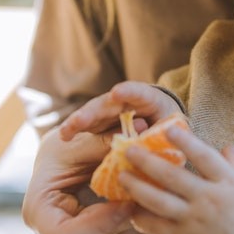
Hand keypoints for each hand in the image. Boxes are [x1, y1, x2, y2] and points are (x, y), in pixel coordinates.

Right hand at [22, 125, 138, 233]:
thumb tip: (138, 131)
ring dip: (132, 225)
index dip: (100, 224)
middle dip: (121, 225)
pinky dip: (133, 223)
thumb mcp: (79, 142)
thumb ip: (103, 143)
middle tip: (148, 202)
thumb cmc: (64, 147)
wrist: (59, 159)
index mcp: (38, 212)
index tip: (128, 204)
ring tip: (152, 200)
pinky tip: (148, 204)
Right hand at [59, 81, 181, 140]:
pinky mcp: (102, 122)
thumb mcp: (167, 137)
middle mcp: (128, 102)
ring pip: (94, 112)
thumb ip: (154, 139)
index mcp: (151, 101)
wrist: (165, 136)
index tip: (116, 93)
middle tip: (81, 120)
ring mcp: (112, 110)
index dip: (129, 92)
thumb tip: (139, 142)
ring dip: (80, 121)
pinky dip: (76, 129)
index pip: (140, 93)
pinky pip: (89, 125)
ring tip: (67, 132)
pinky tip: (65, 136)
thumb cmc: (169, 135)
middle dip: (94, 111)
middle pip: (109, 104)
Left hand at [123, 127, 233, 233]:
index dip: (186, 142)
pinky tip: (129, 209)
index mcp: (228, 182)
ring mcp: (195, 219)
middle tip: (130, 150)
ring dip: (138, 188)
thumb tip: (226, 146)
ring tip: (122, 177)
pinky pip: (158, 228)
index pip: (205, 156)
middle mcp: (209, 198)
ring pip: (160, 202)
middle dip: (148, 162)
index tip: (168, 129)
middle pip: (173, 177)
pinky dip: (142, 219)